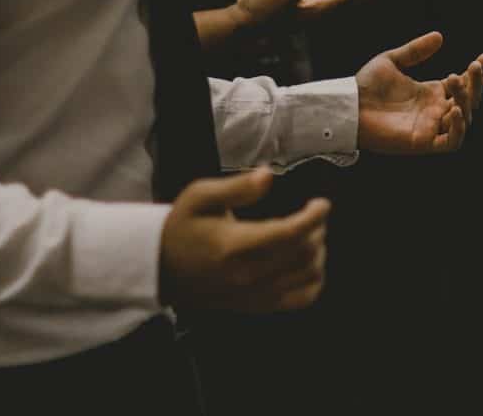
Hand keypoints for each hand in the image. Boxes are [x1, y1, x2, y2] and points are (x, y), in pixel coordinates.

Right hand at [160, 169, 330, 312]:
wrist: (160, 268)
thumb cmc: (182, 228)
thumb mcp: (200, 196)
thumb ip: (237, 187)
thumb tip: (268, 175)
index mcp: (235, 245)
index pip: (290, 233)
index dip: (314, 217)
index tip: (322, 203)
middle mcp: (248, 274)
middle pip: (304, 254)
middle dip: (317, 231)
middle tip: (313, 215)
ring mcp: (254, 294)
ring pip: (308, 276)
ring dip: (318, 253)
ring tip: (310, 235)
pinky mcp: (257, 306)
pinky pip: (301, 300)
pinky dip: (314, 281)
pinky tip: (308, 264)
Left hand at [357, 32, 482, 153]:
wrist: (348, 105)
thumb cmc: (366, 86)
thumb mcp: (392, 61)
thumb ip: (415, 51)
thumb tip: (440, 36)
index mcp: (431, 93)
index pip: (462, 84)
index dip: (476, 73)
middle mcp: (434, 111)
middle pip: (468, 101)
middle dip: (475, 84)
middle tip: (471, 67)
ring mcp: (430, 127)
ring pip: (464, 118)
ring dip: (466, 100)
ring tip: (454, 80)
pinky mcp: (422, 142)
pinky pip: (451, 142)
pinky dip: (459, 129)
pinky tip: (455, 109)